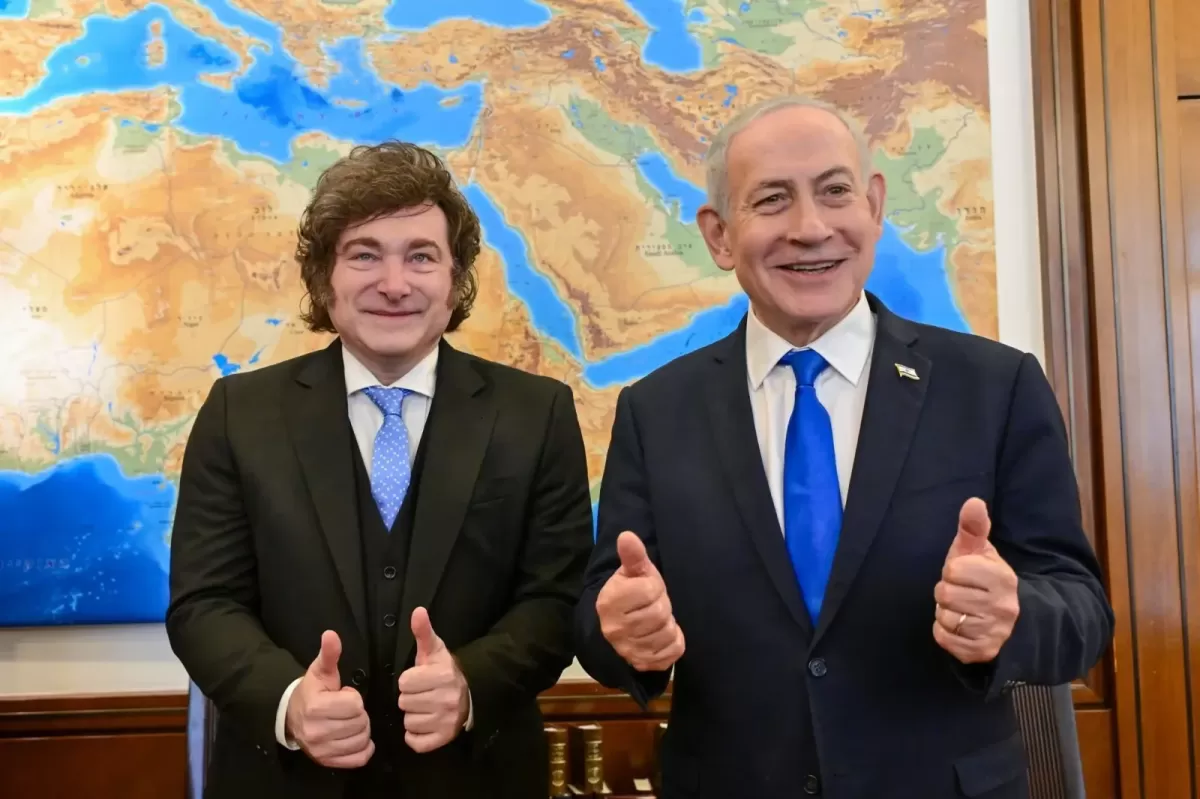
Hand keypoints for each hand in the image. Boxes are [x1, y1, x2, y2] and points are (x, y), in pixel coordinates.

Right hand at [285, 630, 374, 767]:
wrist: (291, 717)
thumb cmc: (312, 691)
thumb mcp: (320, 670)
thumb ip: (329, 654)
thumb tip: (331, 634)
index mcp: (316, 707)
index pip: (356, 704)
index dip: (354, 698)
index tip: (343, 695)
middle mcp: (317, 732)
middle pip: (361, 722)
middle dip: (359, 713)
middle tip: (347, 710)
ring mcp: (322, 750)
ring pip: (362, 740)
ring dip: (361, 730)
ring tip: (348, 722)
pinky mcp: (328, 762)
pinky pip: (359, 758)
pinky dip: (363, 748)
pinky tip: (354, 737)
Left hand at [397, 607, 469, 752]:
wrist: (469, 694)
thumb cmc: (444, 671)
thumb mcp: (435, 650)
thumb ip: (423, 631)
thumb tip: (417, 610)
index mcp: (443, 675)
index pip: (404, 683)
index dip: (408, 680)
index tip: (420, 679)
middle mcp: (447, 699)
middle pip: (404, 703)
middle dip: (410, 698)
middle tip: (423, 694)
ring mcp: (446, 721)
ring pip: (408, 722)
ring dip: (413, 716)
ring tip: (425, 708)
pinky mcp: (444, 739)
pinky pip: (415, 742)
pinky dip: (416, 736)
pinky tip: (425, 724)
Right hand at [595, 531, 684, 671]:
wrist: (616, 627)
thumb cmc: (629, 595)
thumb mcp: (631, 572)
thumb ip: (633, 555)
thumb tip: (627, 535)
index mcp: (610, 602)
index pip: (650, 590)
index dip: (654, 587)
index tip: (647, 589)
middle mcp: (616, 629)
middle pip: (660, 613)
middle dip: (662, 606)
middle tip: (653, 605)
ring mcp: (629, 650)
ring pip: (667, 633)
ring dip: (668, 624)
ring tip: (656, 620)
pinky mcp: (643, 664)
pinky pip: (673, 651)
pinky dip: (674, 641)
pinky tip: (663, 635)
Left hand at [933, 498, 1019, 663]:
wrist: (1010, 620)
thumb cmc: (984, 579)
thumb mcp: (980, 552)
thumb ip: (973, 527)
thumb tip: (973, 501)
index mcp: (1002, 578)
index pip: (953, 570)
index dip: (952, 571)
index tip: (965, 575)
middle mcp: (1003, 606)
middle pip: (945, 595)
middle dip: (947, 593)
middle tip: (962, 593)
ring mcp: (994, 632)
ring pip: (945, 618)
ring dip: (946, 613)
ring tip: (962, 609)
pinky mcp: (983, 652)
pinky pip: (944, 639)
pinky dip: (945, 632)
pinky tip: (960, 626)